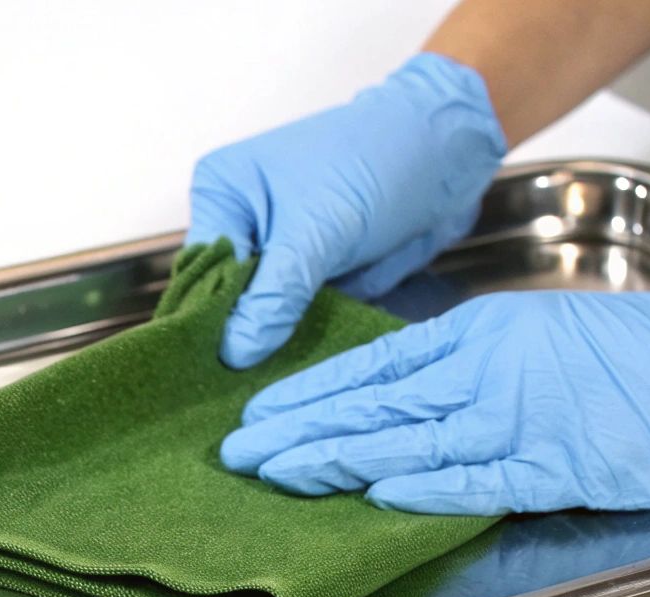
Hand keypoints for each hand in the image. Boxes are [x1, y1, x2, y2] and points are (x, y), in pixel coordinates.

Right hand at [185, 53, 504, 368]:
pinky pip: (297, 322)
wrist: (450, 149)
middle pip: (223, 301)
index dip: (208, 325)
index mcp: (223, 194)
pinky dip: (304, 344)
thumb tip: (234, 352)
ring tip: (272, 391)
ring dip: (272, 350)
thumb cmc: (380, 160)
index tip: (217, 375)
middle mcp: (243, 225)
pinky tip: (303, 373)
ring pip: (260, 318)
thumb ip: (274, 294)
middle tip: (242, 394)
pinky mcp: (314, 276)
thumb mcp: (320, 229)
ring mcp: (279, 253)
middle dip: (238, 343)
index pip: (199, 274)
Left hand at [220, 285, 649, 514]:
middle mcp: (489, 370)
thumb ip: (484, 365)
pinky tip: (370, 495)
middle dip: (299, 428)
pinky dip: (420, 488)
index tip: (263, 410)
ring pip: (404, 440)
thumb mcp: (551, 336)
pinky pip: (471, 480)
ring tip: (276, 474)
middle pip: (373, 402)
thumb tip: (424, 397)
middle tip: (239, 451)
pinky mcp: (555, 465)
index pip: (376, 364)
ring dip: (334, 460)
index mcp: (486, 333)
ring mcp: (519, 418)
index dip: (314, 392)